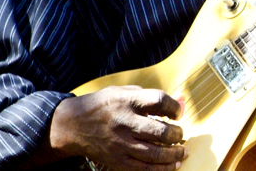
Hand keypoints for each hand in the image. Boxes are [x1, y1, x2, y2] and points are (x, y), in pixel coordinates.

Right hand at [49, 85, 187, 170]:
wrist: (73, 125)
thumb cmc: (104, 105)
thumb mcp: (125, 92)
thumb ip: (152, 96)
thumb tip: (182, 101)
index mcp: (127, 101)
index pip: (159, 101)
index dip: (174, 107)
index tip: (177, 113)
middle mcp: (124, 122)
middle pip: (160, 131)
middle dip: (177, 134)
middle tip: (180, 134)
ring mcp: (120, 144)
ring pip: (155, 153)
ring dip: (174, 154)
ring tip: (182, 152)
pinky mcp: (117, 161)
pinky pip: (144, 168)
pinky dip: (162, 168)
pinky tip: (172, 165)